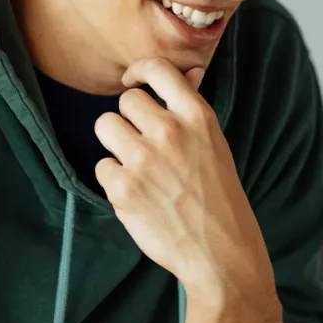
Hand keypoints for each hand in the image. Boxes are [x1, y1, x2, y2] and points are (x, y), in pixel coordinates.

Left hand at [93, 58, 272, 292]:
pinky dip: (114, 181)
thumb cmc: (220, 199)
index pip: (157, 70)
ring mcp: (143, 159)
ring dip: (116, 145)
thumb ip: (193, 110)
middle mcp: (169, 132)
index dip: (139, 72)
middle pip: (126, 101)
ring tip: (138, 169)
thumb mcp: (215, 146)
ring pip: (105, 126)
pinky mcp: (122, 188)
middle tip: (145, 147)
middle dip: (130, 121)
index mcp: (197, 117)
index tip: (132, 82)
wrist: (220, 253)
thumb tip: (189, 72)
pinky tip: (138, 196)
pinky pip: (102, 166)